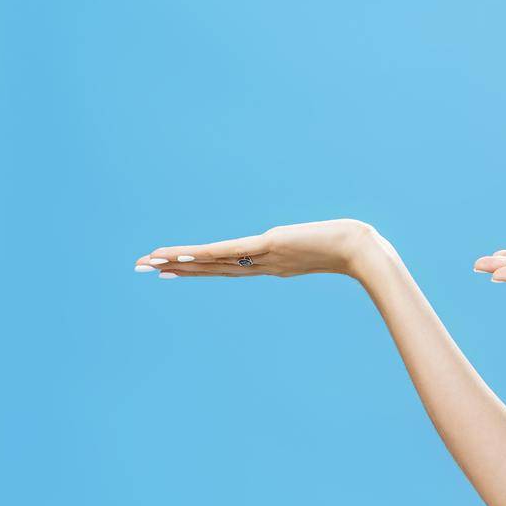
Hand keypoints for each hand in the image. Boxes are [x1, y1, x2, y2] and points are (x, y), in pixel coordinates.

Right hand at [134, 219, 383, 279]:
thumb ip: (315, 241)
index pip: (227, 267)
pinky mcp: (268, 246)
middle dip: (176, 268)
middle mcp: (262, 265)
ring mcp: (263, 258)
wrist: (364, 251)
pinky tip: (180, 256)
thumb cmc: (352, 245)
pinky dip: (203, 254)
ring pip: (214, 262)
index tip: (171, 270)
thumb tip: (319, 235)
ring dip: (179, 262)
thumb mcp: (325, 242)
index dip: (198, 269)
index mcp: (272, 265)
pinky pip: (228, 252)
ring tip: (148, 262)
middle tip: (142, 268)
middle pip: (212, 268)